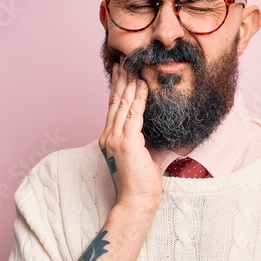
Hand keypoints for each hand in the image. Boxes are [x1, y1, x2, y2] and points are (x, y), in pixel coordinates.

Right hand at [98, 62, 161, 213]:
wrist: (137, 200)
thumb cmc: (141, 181)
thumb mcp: (141, 154)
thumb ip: (141, 137)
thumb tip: (151, 124)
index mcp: (110, 138)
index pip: (113, 107)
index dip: (117, 87)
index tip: (121, 72)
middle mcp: (109, 136)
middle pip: (115, 101)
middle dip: (121, 79)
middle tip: (125, 61)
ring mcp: (115, 139)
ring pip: (122, 104)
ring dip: (129, 83)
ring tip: (133, 66)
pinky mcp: (126, 143)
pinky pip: (133, 115)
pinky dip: (138, 98)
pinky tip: (142, 85)